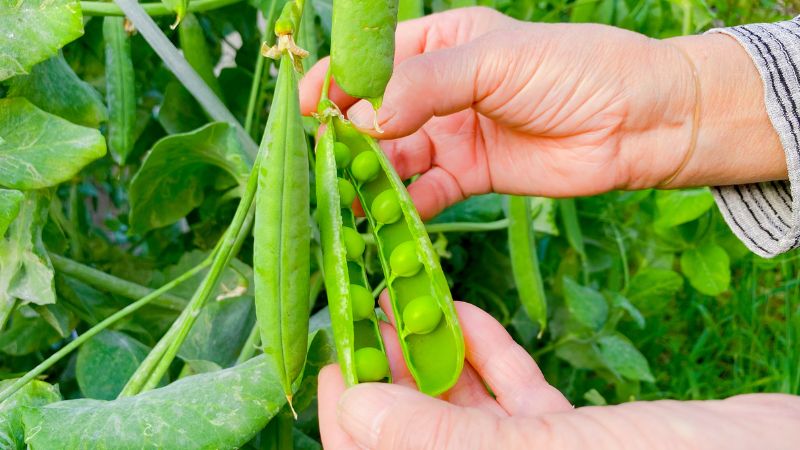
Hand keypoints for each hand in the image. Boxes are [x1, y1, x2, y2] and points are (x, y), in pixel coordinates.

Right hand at [301, 7, 784, 218]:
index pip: (372, 62)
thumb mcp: (495, 61)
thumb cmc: (573, 69)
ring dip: (373, 176)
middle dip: (349, 138)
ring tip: (350, 196)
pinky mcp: (470, 175)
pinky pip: (426, 192)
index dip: (337, 83)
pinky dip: (407, 206)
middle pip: (377, 114)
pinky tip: (392, 217)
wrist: (638, 122)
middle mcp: (440, 90)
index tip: (308, 110)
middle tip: (327, 164)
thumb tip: (365, 116)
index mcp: (441, 44)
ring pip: (396, 157)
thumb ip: (427, 85)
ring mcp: (453, 134)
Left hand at [318, 298, 799, 448]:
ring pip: (461, 407)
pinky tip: (469, 311)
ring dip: (433, 352)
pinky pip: (512, 395)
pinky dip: (488, 353)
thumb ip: (444, 440)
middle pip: (416, 428)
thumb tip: (355, 412)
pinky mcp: (570, 436)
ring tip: (407, 297)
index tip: (337, 357)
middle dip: (389, 371)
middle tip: (369, 309)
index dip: (348, 415)